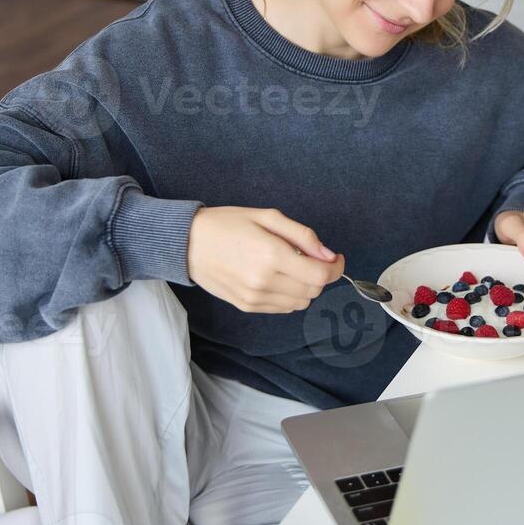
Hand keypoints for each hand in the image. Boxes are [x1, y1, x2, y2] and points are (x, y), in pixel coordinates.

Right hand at [185, 206, 344, 313]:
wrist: (187, 243)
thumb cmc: (227, 224)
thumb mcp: (268, 216)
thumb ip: (303, 235)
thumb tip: (328, 255)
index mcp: (272, 255)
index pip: (320, 276)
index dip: (335, 269)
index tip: (336, 258)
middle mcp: (264, 281)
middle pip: (313, 291)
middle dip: (320, 275)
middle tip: (310, 258)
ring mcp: (254, 297)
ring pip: (300, 303)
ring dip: (304, 287)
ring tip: (290, 266)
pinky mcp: (247, 306)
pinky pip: (282, 308)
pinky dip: (288, 295)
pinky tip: (276, 277)